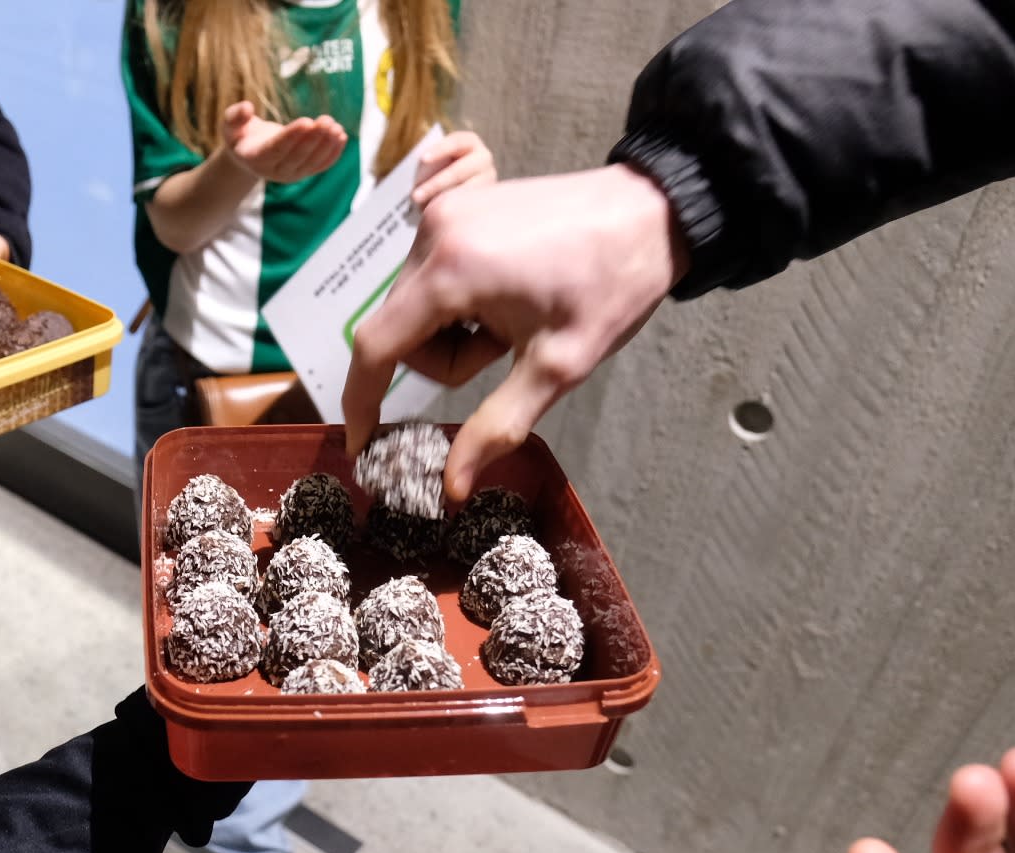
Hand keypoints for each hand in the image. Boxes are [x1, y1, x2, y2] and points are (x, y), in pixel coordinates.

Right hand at [221, 101, 347, 184]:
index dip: (291, 136)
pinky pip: (320, 165)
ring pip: (312, 162)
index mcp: (256, 158)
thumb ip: (235, 117)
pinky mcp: (304, 172)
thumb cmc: (240, 136)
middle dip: (313, 138)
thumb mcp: (230, 125)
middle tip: (326, 121)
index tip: (306, 121)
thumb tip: (246, 107)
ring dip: (326, 145)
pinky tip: (341, 137)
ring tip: (336, 126)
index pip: (276, 149)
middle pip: (297, 156)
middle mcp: (274, 171)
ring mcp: (291, 174)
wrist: (249, 155)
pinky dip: (333, 153)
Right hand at [341, 164, 687, 501]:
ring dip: (452, 330)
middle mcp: (432, 234)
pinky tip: (506, 295)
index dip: (361, 401)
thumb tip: (451, 485)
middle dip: (443, 359)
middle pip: (396, 329)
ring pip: (413, 305)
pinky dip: (457, 300)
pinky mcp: (455, 204)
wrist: (652, 211)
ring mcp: (442, 213)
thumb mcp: (558, 366)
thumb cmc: (611, 285)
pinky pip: (429, 274)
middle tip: (505, 352)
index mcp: (450, 271)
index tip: (362, 444)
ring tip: (512, 320)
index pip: (375, 346)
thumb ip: (497, 427)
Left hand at [411, 129, 496, 206]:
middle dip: (435, 184)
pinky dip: (452, 210)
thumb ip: (430, 165)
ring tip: (423, 210)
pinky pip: (468, 206)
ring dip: (441, 201)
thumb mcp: (434, 163)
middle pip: (459, 171)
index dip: (440, 150)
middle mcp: (483, 159)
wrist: (450, 188)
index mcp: (470, 142)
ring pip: (464, 192)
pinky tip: (439, 216)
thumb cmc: (437, 170)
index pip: (456, 142)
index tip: (423, 159)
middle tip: (415, 197)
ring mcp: (488, 179)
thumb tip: (422, 184)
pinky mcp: (486, 199)